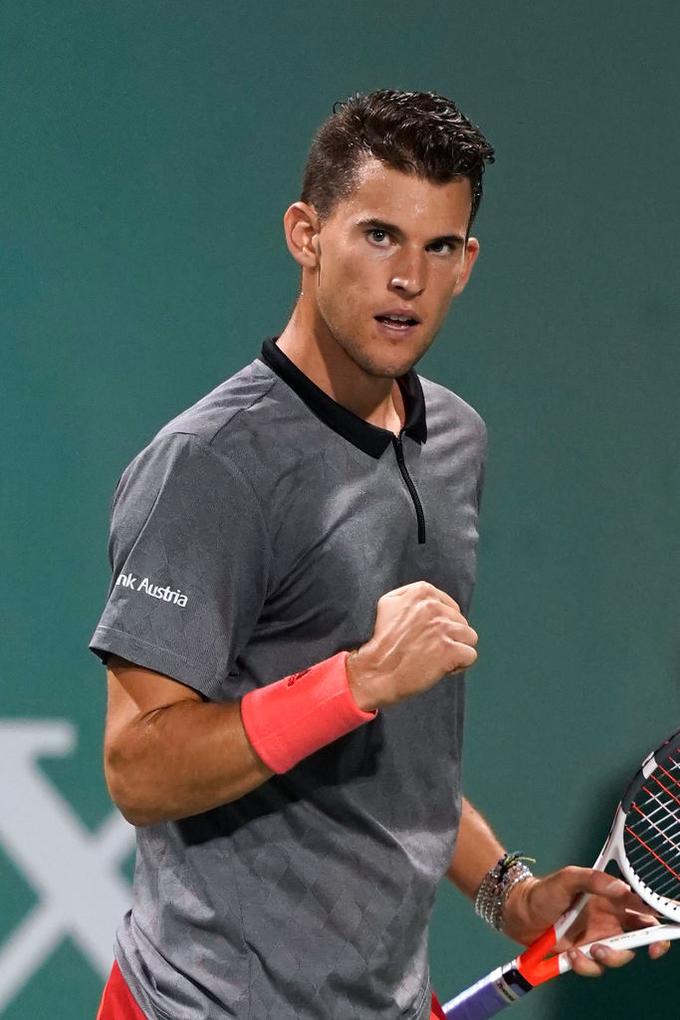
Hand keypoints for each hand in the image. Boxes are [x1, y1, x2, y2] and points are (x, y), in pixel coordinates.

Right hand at [346, 581, 477, 710]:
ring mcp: (443, 628)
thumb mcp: (387, 603)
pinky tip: (443, 669)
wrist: (375, 670)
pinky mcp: (449, 650)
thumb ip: (411, 594)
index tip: (425, 636)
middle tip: (428, 649)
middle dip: (449, 638)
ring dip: (457, 650)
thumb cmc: (381, 641)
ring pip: (470, 637)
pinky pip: (470, 655)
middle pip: (461, 622)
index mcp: (422, 592)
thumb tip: (434, 599)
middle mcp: (434, 607)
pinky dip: (460, 665)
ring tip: (437, 658)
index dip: (441, 625)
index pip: (451, 607)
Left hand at [502, 867, 671, 976]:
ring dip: (610, 957)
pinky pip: (594, 967)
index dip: (657, 921)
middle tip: (641, 949)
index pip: (642, 910)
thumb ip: (593, 879)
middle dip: (643, 946)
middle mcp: (608, 921)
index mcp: (609, 901)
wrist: (517, 912)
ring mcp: (596, 939)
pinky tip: (572, 955)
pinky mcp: (582, 956)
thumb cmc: (543, 891)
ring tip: (590, 949)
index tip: (659, 934)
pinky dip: (586, 965)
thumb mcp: (568, 878)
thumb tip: (622, 888)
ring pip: (619, 956)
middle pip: (639, 937)